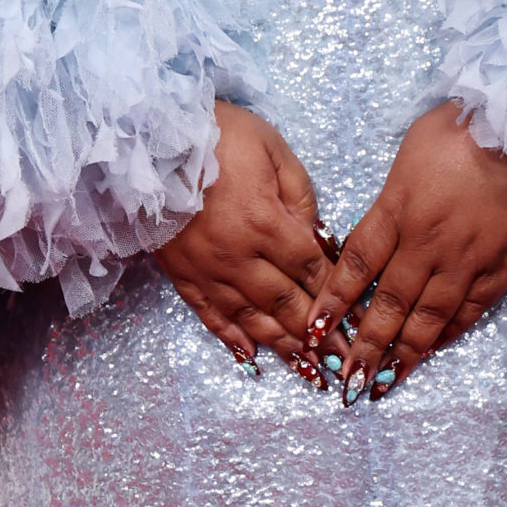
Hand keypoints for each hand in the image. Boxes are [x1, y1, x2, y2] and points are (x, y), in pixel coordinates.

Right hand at [154, 102, 333, 382]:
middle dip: (316, 336)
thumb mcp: (273, 148)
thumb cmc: (218, 135)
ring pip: (251, 318)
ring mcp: (208, 270)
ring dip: (281, 347)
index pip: (310, 269)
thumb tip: (317, 236)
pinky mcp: (182, 275)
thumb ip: (300, 195)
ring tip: (306, 371)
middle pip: (285, 303)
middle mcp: (239, 256)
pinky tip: (250, 357)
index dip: (334, 297)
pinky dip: (232, 339)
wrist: (150, 139)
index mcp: (266, 222)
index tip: (356, 321)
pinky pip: (210, 315)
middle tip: (341, 364)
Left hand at [302, 102, 506, 404]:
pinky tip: (432, 349)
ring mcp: (466, 258)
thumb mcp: (414, 144)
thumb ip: (396, 188)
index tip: (316, 329)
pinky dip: (449, 333)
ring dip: (403, 352)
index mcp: (398, 207)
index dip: (335, 300)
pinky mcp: (503, 265)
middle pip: (388, 302)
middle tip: (347, 380)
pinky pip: (471, 309)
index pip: (357, 264)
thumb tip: (383, 214)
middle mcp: (426, 242)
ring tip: (383, 382)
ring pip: (428, 316)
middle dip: (365, 345)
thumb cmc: (467, 124)